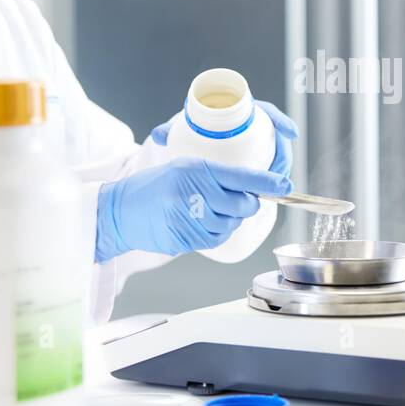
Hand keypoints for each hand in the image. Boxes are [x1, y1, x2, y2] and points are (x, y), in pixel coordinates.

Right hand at [96, 157, 291, 259]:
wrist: (120, 210)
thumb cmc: (155, 186)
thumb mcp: (184, 167)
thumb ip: (217, 176)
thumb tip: (254, 188)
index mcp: (197, 169)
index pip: (242, 176)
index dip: (267, 182)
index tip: (285, 185)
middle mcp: (195, 191)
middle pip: (243, 205)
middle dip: (245, 205)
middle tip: (231, 200)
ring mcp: (190, 217)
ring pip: (232, 224)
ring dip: (228, 220)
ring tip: (206, 210)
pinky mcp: (186, 238)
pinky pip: (217, 238)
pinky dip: (215, 233)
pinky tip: (199, 223)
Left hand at [150, 99, 297, 179]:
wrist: (195, 141)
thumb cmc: (194, 131)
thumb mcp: (184, 131)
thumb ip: (171, 132)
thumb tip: (158, 135)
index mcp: (242, 113)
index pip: (268, 113)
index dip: (281, 121)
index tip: (290, 132)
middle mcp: (254, 129)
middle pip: (276, 140)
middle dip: (281, 156)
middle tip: (276, 172)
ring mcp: (257, 146)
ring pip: (275, 157)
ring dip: (277, 171)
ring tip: (270, 186)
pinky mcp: (257, 162)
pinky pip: (269, 170)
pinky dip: (270, 181)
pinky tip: (268, 192)